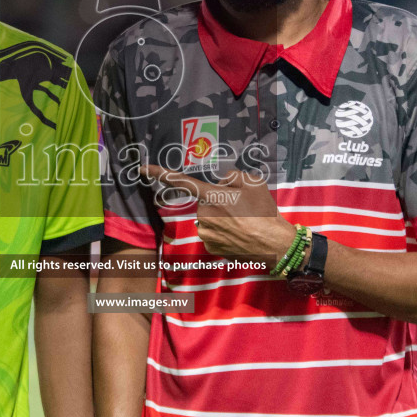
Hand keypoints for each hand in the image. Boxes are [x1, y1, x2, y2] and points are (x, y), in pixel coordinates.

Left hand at [142, 165, 296, 260]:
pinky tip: (240, 234)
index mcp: (212, 196)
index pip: (181, 181)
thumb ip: (233, 176)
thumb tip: (222, 183)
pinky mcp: (210, 248)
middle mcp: (204, 214)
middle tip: (242, 208)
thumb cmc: (264, 212)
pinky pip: (214, 233)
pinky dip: (225, 232)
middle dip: (219, 201)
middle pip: (206, 201)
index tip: (142, 168)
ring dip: (223, 217)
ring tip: (245, 221)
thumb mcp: (253, 182)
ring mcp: (206, 233)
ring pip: (210, 218)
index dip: (160, 173)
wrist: (274, 244)